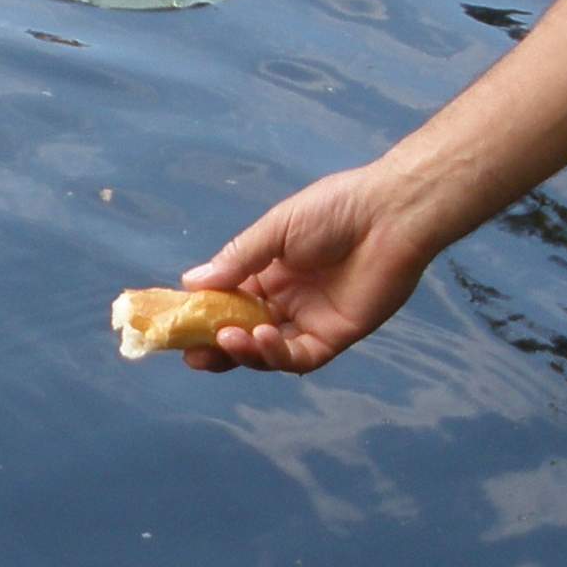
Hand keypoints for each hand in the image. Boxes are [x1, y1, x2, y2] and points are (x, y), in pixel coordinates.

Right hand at [177, 162, 432, 373]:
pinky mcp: (335, 336)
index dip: (203, 316)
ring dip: (242, 352)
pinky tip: (259, 338)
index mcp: (270, 271)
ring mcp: (310, 320)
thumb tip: (190, 283)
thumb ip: (237, 260)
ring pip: (267, 351)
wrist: (390, 214)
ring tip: (224, 339)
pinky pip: (300, 357)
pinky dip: (275, 354)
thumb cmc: (334, 210)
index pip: (228, 301)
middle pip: (243, 332)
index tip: (176, 325)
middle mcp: (287, 300)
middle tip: (190, 354)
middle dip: (215, 346)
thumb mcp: (275, 229)